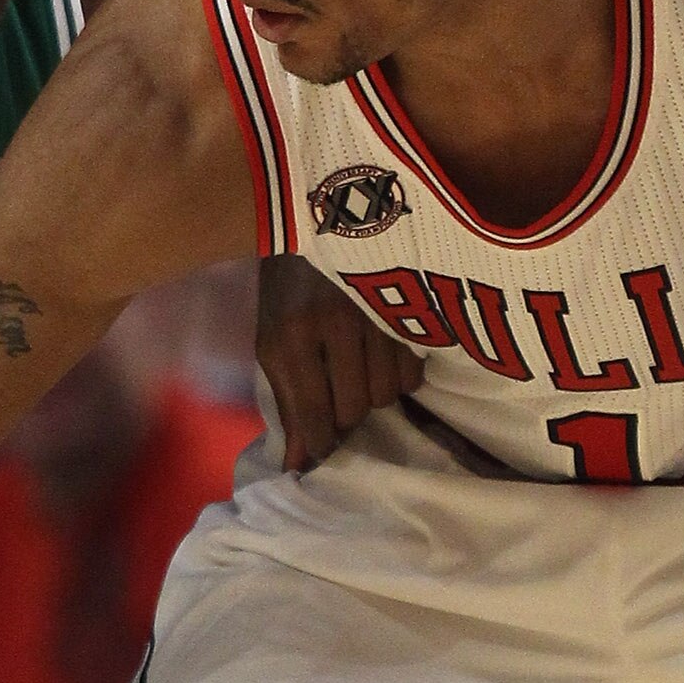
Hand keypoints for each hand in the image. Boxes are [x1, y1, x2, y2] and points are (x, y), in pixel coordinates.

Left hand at [256, 255, 422, 472]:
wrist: (317, 218)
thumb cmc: (288, 289)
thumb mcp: (272, 343)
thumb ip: (286, 404)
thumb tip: (297, 464)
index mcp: (291, 334)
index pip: (312, 413)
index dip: (319, 443)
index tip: (322, 451)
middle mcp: (335, 326)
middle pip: (355, 409)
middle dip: (345, 415)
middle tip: (337, 397)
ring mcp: (376, 316)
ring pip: (387, 395)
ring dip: (372, 394)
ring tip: (358, 372)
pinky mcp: (407, 309)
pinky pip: (411, 373)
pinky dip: (397, 375)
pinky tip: (381, 357)